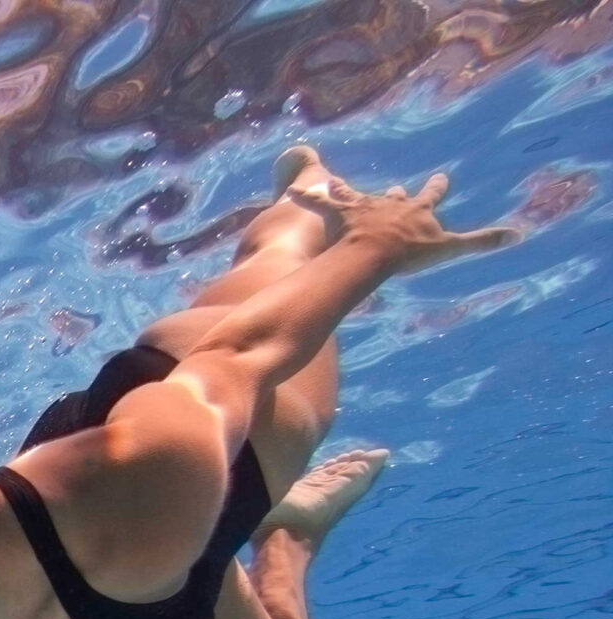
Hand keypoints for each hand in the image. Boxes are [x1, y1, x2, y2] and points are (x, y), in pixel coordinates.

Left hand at [288, 170, 520, 275]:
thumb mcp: (451, 248)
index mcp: (415, 210)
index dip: (435, 187)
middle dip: (392, 195)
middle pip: (392, 196)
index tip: (440, 177)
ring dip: (346, 190)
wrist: (377, 251)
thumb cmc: (412, 251)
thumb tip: (518, 234)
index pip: (430, 196)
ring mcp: (363, 207)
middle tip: (392, 190)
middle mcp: (388, 203)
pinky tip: (290, 191)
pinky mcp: (339, 213)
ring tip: (334, 182)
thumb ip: (482, 240)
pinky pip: (318, 202)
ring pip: (353, 195)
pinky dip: (305, 197)